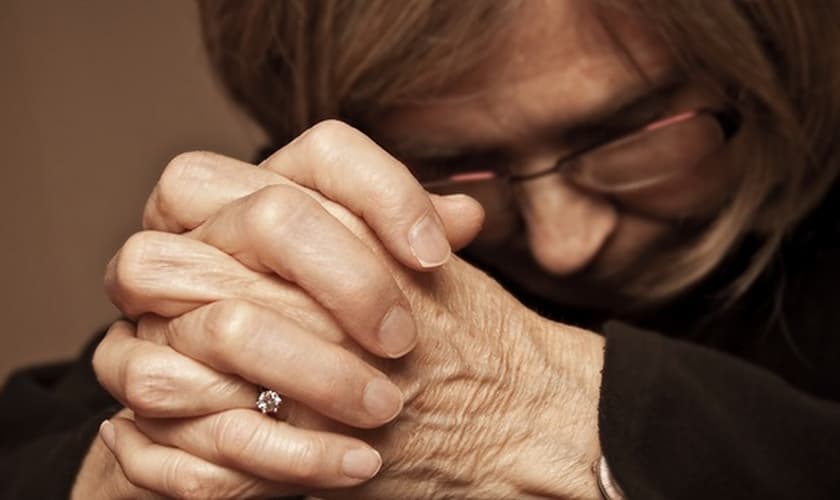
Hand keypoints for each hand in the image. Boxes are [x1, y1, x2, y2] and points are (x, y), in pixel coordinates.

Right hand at [82, 120, 485, 496]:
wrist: (255, 416)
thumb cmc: (328, 339)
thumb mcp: (371, 285)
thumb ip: (406, 242)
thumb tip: (466, 214)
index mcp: (253, 200)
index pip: (324, 152)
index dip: (386, 194)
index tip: (435, 257)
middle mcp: (196, 244)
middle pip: (268, 218)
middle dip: (349, 280)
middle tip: (404, 340)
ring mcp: (153, 321)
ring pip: (223, 324)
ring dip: (316, 375)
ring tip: (385, 410)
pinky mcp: (141, 404)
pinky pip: (194, 422)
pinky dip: (281, 452)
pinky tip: (355, 466)